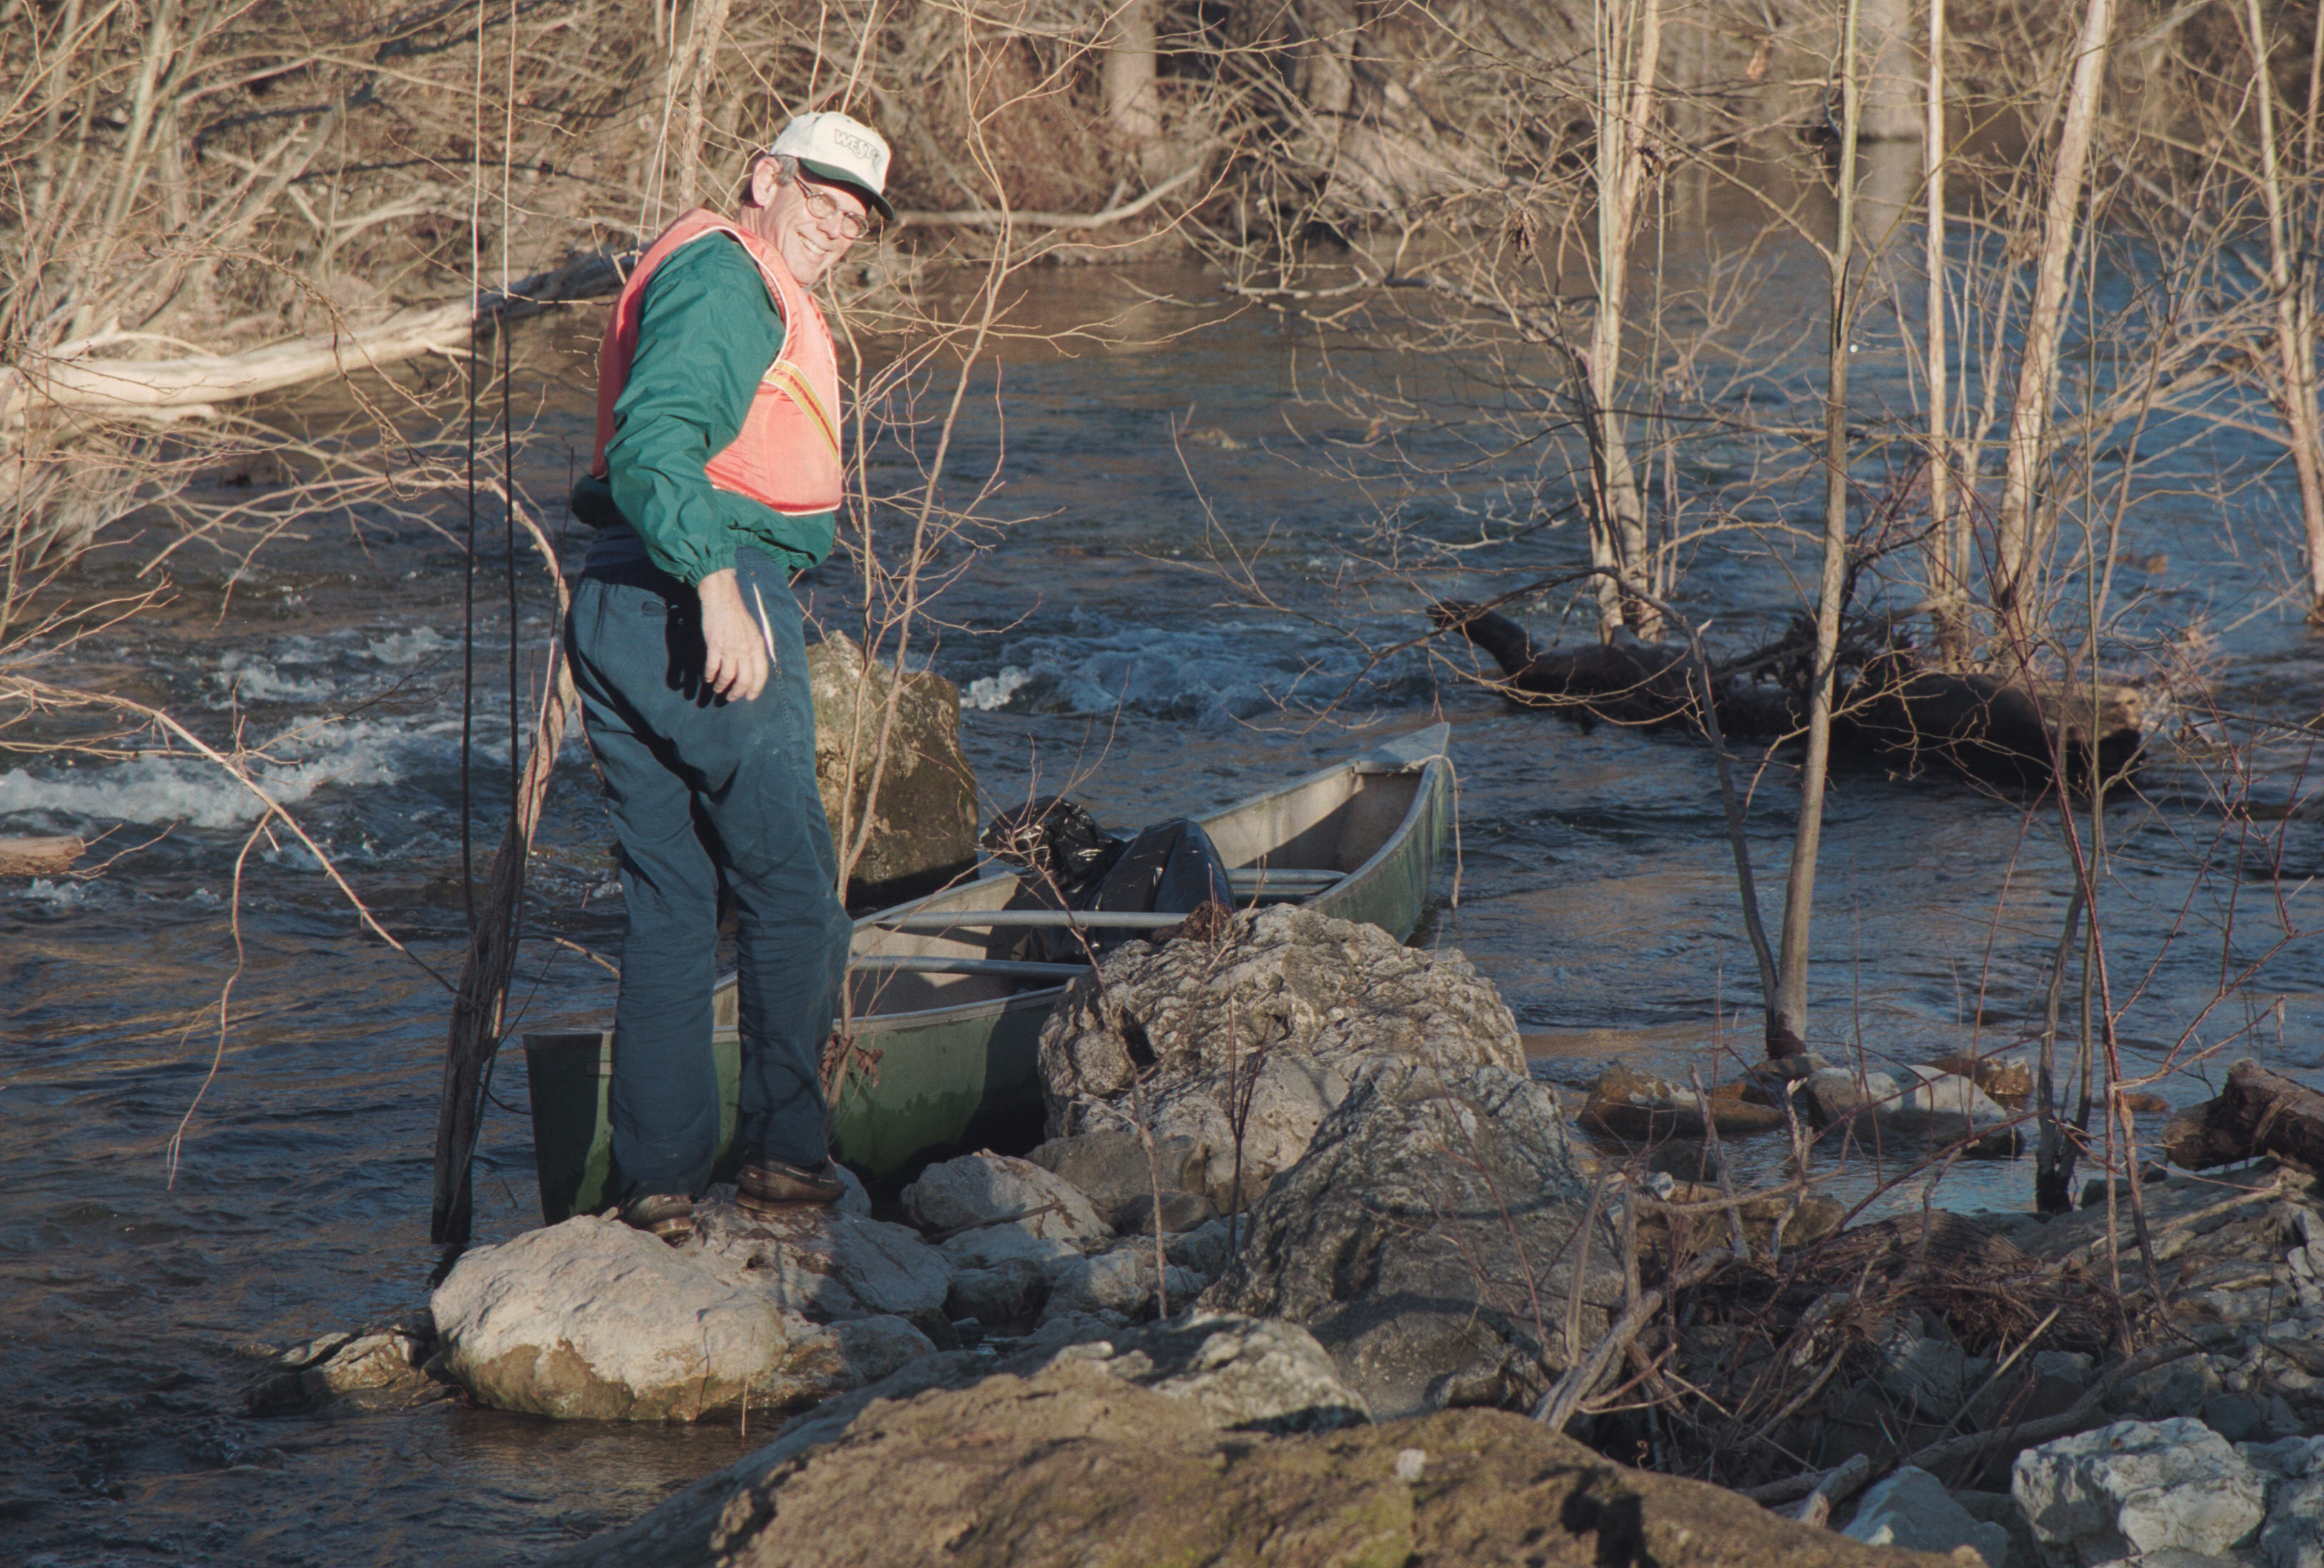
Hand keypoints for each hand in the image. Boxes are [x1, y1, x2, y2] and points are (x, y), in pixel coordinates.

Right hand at [696, 569, 768, 700]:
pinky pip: (713, 667)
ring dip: (722, 686)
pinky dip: (710, 676)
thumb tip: (755, 666)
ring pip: (728, 676)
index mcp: (758, 646)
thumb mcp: (754, 632)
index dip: (756, 689)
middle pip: (744, 679)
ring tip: (718, 689)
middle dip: (737, 692)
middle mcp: (746, 649)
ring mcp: (730, 648)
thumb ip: (755, 649)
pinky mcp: (715, 645)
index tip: (749, 697)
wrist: (722, 599)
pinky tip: (708, 678)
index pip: (761, 674)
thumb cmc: (737, 615)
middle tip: (731, 697)